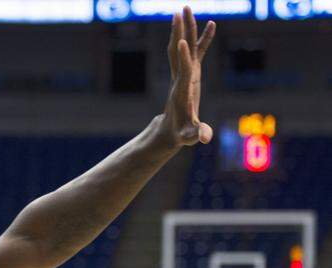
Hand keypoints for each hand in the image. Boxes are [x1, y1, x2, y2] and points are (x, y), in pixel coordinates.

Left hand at [160, 6, 215, 146]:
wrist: (171, 131)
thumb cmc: (181, 134)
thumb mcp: (189, 136)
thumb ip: (197, 135)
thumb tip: (205, 138)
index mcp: (182, 90)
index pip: (181, 69)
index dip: (182, 57)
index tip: (181, 41)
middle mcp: (180, 77)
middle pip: (179, 50)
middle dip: (180, 31)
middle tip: (180, 11)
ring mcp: (185, 73)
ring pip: (185, 46)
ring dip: (188, 27)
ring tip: (187, 8)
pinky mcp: (191, 73)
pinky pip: (198, 51)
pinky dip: (204, 38)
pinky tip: (212, 24)